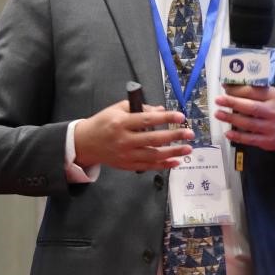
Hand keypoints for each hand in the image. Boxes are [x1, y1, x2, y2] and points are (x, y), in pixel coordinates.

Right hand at [74, 99, 193, 170]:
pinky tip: (176, 162)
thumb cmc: (103, 123)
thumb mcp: (117, 109)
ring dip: (173, 153)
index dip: (165, 117)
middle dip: (174, 136)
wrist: (85, 143)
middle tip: (190, 134)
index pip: (147, 120)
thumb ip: (139, 108)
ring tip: (188, 149)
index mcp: (121, 123)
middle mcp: (124, 140)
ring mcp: (126, 155)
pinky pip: (149, 166)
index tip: (181, 115)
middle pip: (153, 139)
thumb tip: (161, 110)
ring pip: (153, 155)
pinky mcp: (127, 165)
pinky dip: (163, 165)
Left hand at [214, 85, 274, 152]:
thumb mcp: (272, 96)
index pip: (255, 92)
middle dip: (233, 103)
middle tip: (219, 100)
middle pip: (251, 107)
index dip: (238, 90)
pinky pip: (250, 139)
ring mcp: (271, 127)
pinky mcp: (267, 141)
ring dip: (231, 118)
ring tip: (219, 114)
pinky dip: (238, 136)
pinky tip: (228, 133)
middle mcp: (273, 112)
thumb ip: (254, 92)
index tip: (225, 87)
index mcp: (274, 97)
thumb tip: (231, 87)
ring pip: (248, 123)